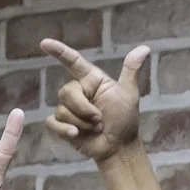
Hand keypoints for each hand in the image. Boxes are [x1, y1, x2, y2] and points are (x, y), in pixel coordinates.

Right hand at [41, 41, 148, 163]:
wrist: (119, 147)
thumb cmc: (125, 120)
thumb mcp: (129, 94)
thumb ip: (131, 71)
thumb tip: (145, 48)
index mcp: (91, 80)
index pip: (73, 61)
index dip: (58, 51)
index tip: (44, 43)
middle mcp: (77, 91)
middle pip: (66, 92)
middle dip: (84, 108)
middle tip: (100, 119)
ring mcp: (68, 108)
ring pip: (62, 110)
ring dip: (82, 123)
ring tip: (97, 128)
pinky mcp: (61, 125)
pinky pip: (52, 123)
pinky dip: (64, 130)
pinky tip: (76, 135)